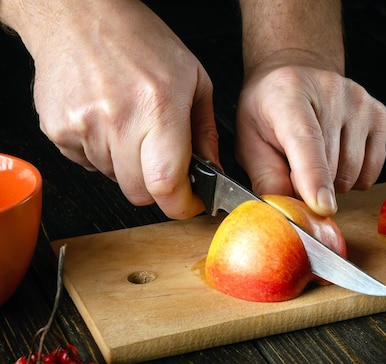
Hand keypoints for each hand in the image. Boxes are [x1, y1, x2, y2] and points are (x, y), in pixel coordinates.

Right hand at [22, 0, 219, 218]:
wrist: (78, 15)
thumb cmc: (139, 40)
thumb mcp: (194, 78)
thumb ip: (205, 131)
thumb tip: (211, 169)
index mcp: (158, 107)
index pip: (167, 184)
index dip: (181, 205)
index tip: (190, 203)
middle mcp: (117, 120)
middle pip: (139, 193)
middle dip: (157, 188)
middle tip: (162, 162)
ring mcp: (83, 127)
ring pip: (114, 180)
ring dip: (128, 166)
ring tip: (131, 127)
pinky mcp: (58, 130)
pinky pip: (88, 164)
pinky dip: (102, 154)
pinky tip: (107, 122)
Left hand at [236, 63, 385, 216]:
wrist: (294, 73)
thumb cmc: (269, 109)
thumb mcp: (250, 140)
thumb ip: (265, 176)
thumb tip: (286, 208)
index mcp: (289, 95)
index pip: (306, 141)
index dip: (314, 177)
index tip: (322, 206)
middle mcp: (330, 92)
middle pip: (330, 166)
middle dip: (311, 185)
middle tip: (295, 170)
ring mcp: (359, 102)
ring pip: (353, 172)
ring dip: (333, 182)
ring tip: (316, 160)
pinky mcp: (378, 113)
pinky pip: (372, 169)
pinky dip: (355, 177)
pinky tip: (338, 159)